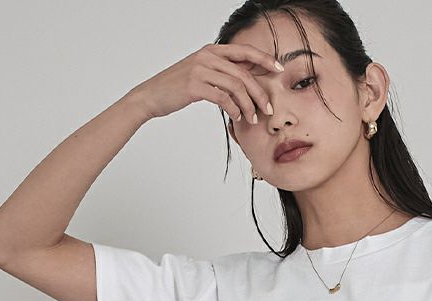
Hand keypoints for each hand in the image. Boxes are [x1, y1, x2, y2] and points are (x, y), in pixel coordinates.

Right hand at [126, 42, 282, 122]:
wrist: (151, 96)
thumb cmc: (178, 88)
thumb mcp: (202, 74)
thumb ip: (222, 73)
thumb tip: (246, 81)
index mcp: (212, 51)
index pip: (245, 51)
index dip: (265, 59)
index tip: (279, 70)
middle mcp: (207, 56)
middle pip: (244, 73)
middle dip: (260, 92)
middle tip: (268, 109)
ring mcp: (200, 69)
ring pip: (236, 86)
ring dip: (248, 105)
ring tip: (253, 119)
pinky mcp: (195, 85)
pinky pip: (223, 98)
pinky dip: (233, 110)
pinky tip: (236, 118)